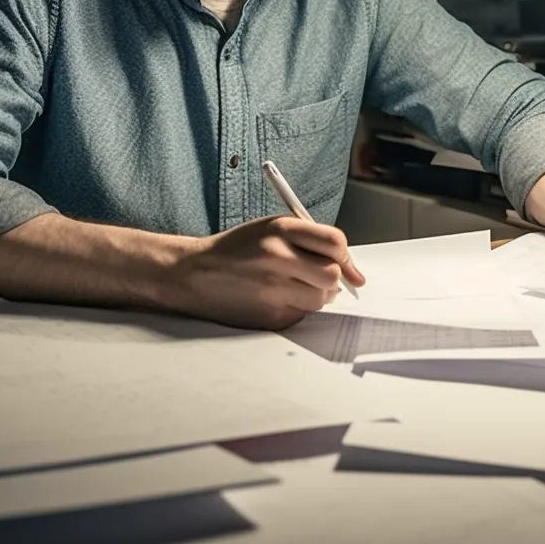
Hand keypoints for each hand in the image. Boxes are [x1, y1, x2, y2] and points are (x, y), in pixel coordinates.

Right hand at [168, 216, 364, 329]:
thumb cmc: (237, 249)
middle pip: (333, 275)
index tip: (345, 262)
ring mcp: (273, 290)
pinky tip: (276, 297)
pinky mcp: (270, 316)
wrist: (194, 273)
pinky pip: (302, 315)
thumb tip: (350, 269)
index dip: (345, 255)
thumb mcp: (270, 228)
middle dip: (332, 278)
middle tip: (319, 276)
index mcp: (280, 229)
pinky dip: (297, 308)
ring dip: (316, 294)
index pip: (335, 242)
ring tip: (293, 285)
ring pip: (321, 299)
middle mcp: (278, 258)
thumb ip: (308, 240)